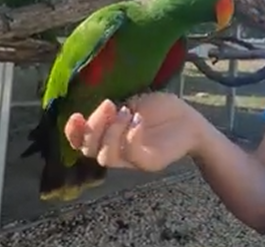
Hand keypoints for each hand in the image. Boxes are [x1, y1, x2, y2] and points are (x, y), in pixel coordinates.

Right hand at [64, 92, 207, 171]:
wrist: (192, 120)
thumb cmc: (164, 110)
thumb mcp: (135, 102)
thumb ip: (115, 109)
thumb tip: (100, 109)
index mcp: (110, 138)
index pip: (81, 144)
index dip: (72, 133)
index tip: (76, 115)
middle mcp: (117, 152)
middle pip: (88, 151)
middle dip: (94, 126)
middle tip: (110, 104)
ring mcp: (132, 160)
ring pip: (105, 157)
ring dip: (111, 131)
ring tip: (129, 112)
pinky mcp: (149, 162)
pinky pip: (131, 155)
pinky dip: (131, 136)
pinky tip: (139, 120)